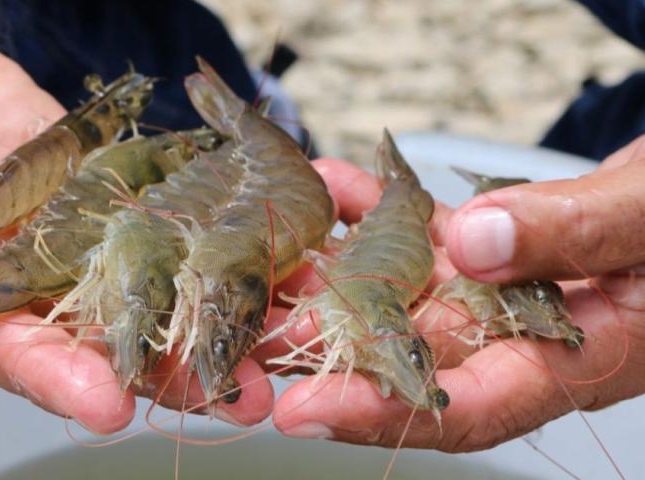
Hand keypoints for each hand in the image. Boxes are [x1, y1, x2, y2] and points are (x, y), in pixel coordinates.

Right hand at [0, 10, 272, 433]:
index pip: (0, 341)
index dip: (50, 375)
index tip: (105, 404)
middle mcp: (28, 278)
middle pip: (103, 339)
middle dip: (170, 371)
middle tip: (236, 398)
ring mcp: (82, 242)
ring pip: (155, 291)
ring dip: (217, 322)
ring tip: (279, 348)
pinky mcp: (119, 204)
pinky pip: (174, 229)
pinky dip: (222, 247)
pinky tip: (276, 259)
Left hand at [262, 154, 644, 451]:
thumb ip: (575, 235)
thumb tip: (480, 245)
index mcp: (572, 358)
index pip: (465, 407)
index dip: (381, 416)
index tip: (303, 415)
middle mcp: (520, 332)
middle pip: (408, 354)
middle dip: (324, 346)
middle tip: (246, 335)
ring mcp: (497, 286)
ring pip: (402, 289)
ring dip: (333, 272)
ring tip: (267, 255)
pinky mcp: (489, 242)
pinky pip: (421, 231)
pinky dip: (378, 207)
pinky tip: (332, 183)